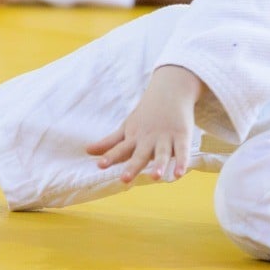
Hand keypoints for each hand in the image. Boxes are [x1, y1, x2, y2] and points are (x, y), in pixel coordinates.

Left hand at [87, 66, 201, 182]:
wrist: (171, 89)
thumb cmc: (146, 114)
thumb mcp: (127, 127)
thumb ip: (110, 142)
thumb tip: (87, 151)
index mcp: (134, 137)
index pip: (120, 149)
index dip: (110, 157)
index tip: (100, 165)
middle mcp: (148, 139)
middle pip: (139, 155)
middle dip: (132, 166)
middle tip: (125, 179)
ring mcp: (165, 138)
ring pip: (162, 154)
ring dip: (159, 165)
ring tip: (155, 177)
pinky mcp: (182, 136)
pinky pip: (182, 152)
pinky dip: (182, 162)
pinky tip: (179, 174)